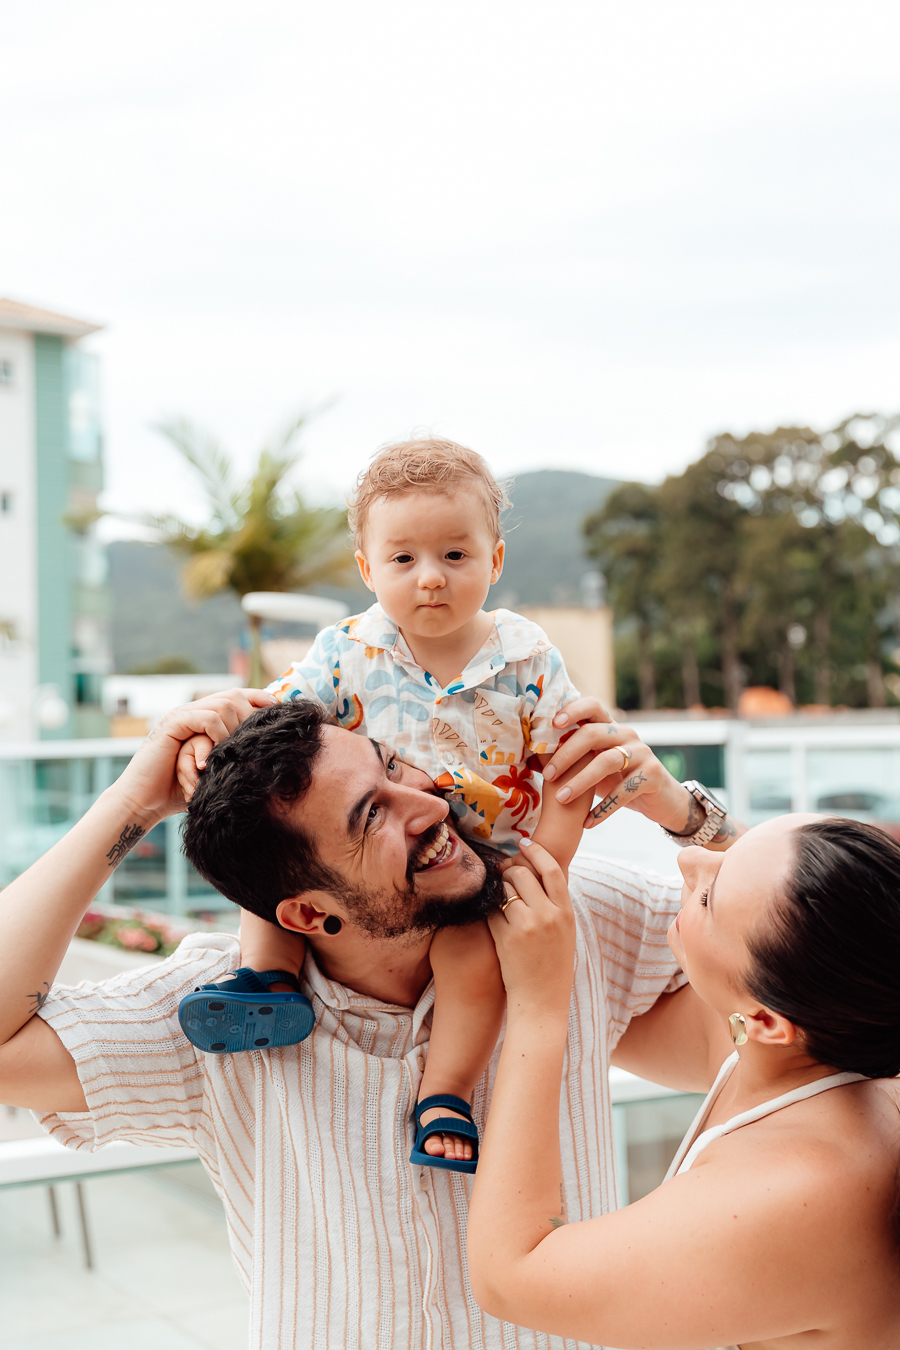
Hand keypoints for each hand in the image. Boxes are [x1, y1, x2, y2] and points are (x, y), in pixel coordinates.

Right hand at [114, 688, 275, 823]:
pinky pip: (206, 718)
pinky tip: (217, 754)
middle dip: (251, 716)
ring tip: (233, 752)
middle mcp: (194, 711)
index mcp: (204, 718)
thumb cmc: (179, 791)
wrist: (144, 802)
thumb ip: (234, 755)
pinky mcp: (173, 724)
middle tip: (256, 741)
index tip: (279, 714)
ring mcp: (183, 715)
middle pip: (234, 695)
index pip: (238, 696)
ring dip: (235, 728)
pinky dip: (218, 733)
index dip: (260, 700)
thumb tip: (270, 749)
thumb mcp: (216, 770)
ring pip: (223, 704)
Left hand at [487, 842, 575, 1011]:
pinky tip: (490, 913)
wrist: (541, 1002)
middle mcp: (548, 915)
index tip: (524, 843)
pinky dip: (489, 907)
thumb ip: (556, 905)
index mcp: (566, 912)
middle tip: (502, 873)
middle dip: (509, 870)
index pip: (552, 869)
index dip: (537, 852)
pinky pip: (492, 909)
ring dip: (498, 887)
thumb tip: (540, 874)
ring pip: (504, 888)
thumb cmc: (553, 967)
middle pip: (522, 874)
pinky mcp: (505, 936)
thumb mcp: (565, 933)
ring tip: (498, 897)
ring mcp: (526, 925)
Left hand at [540, 697, 693, 833]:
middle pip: (593, 733)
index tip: (552, 723)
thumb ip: (573, 758)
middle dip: (566, 754)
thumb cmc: (619, 780)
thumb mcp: (595, 765)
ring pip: (607, 762)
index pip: (592, 706)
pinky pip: (624, 791)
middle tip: (548, 775)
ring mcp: (642, 754)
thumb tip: (532, 757)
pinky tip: (587, 822)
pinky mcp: (651, 776)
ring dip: (581, 781)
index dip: (573, 710)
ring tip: (562, 799)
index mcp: (611, 727)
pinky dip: (603, 808)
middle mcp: (627, 735)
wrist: (660, 800)